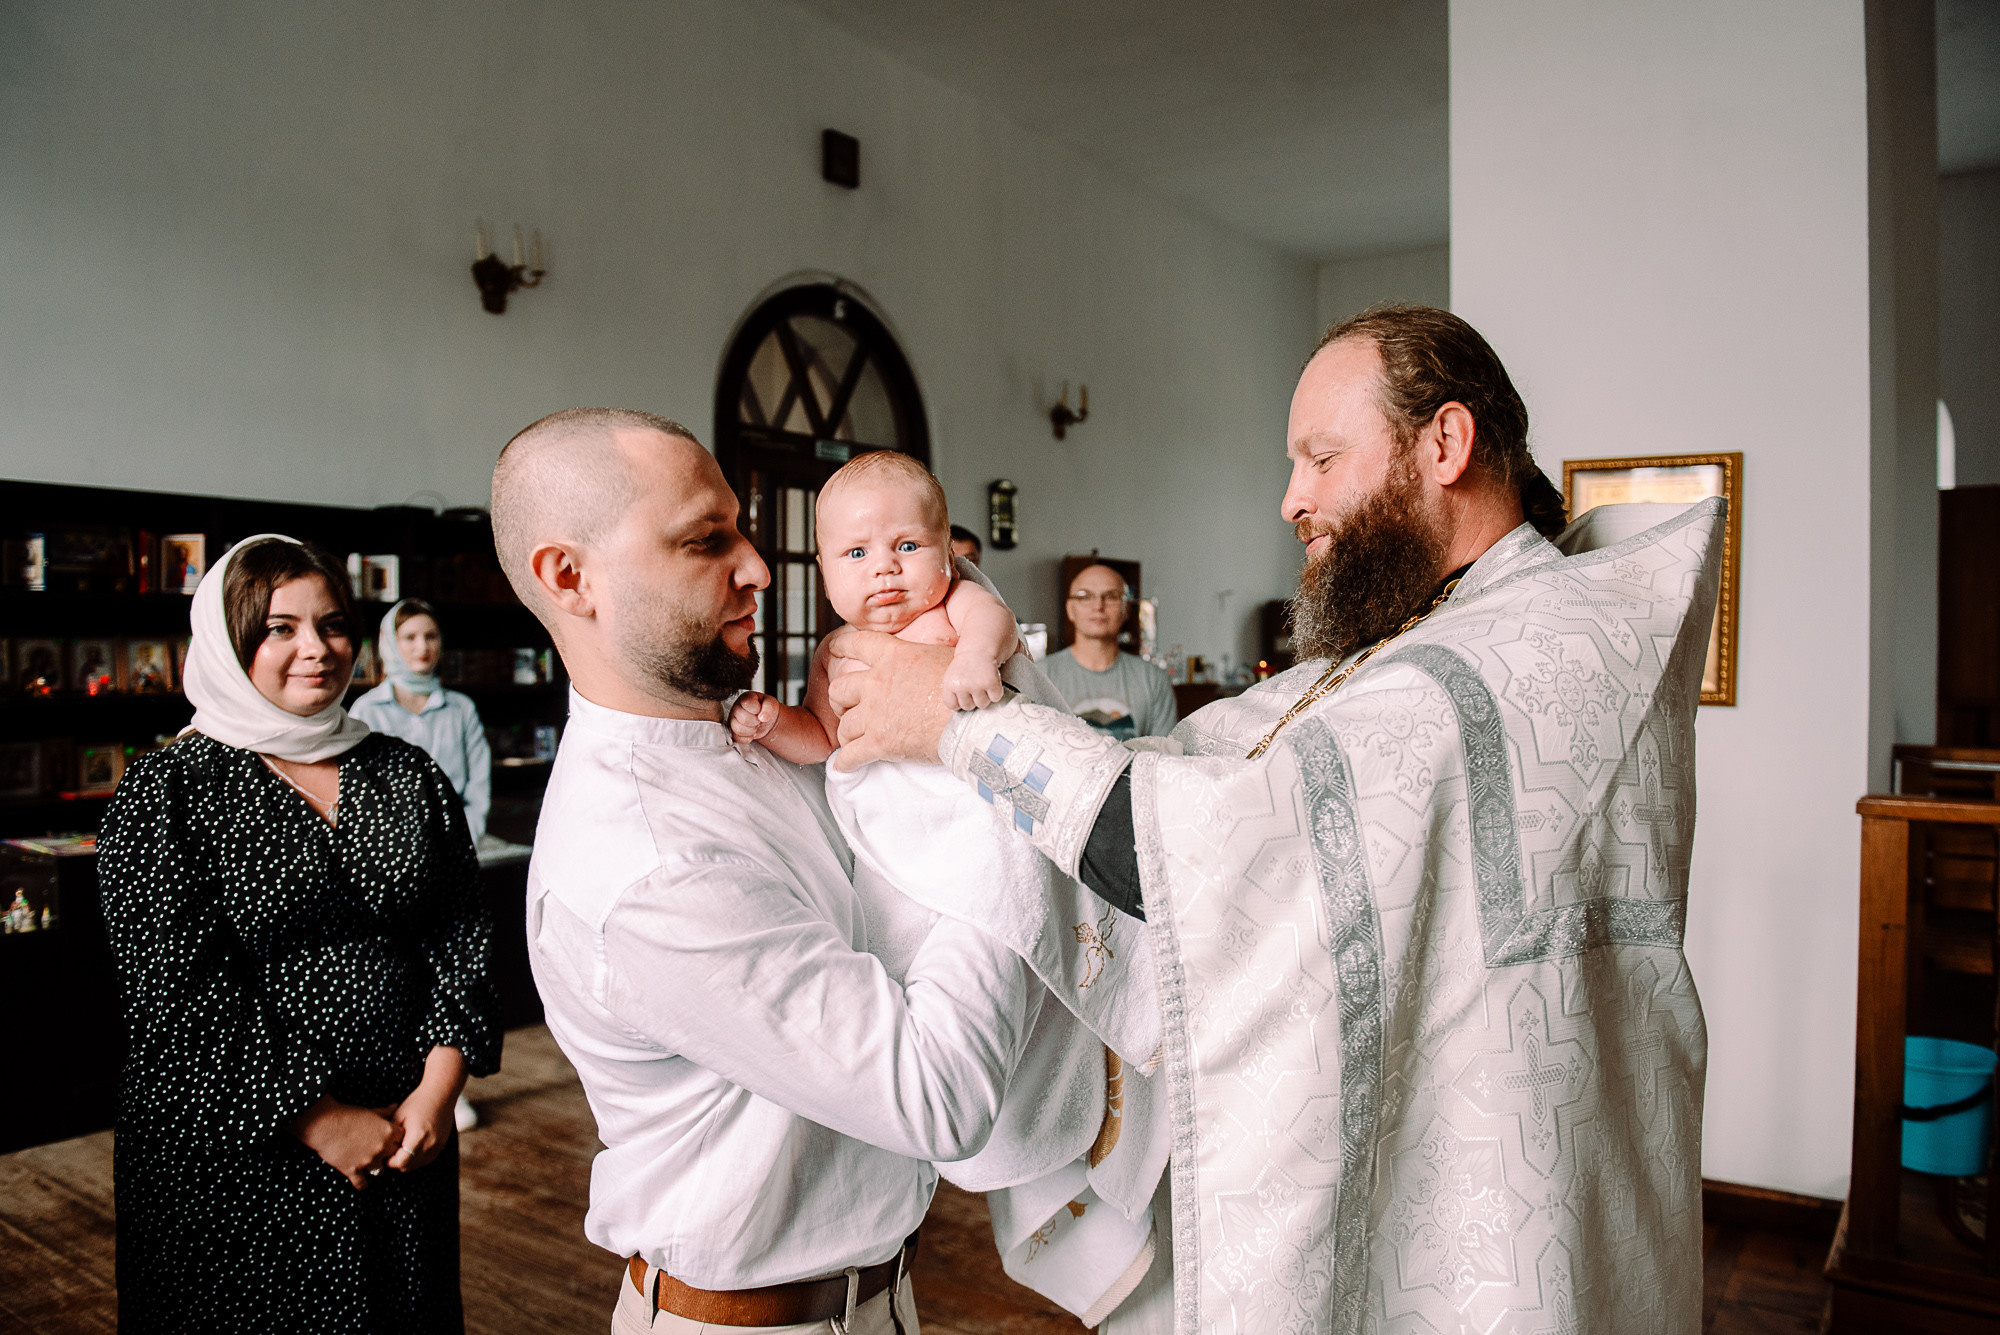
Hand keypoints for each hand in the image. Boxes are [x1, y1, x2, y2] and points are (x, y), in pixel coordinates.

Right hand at [288, 1096, 400, 1189]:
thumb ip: (385, 1112)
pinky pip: (362, 1184)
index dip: (396, 1140)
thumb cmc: (347, 1114)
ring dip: (376, 1169)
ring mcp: (367, 1160)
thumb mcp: (370, 1111)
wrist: (325, 1124)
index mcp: (388, 1132)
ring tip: (371, 1166)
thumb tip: (395, 1105)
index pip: (402, 1139)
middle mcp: (381, 1147)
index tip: (391, 1141)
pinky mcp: (353, 1170)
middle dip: (388, 1155)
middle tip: (382, 1154)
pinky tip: (361, 1181)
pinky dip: (362, 1184)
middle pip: (393, 1156)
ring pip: (380, 1172)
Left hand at [388, 1045, 466, 1171]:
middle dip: (397, 1163)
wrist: (440, 1093)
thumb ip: (390, 1136)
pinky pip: (427, 1159)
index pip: (400, 1162)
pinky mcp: (442, 1145)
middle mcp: (429, 1144)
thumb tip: (381, 1149)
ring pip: (418, 1165)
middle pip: (408, 1167)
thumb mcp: (398, 1116)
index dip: (390, 1162)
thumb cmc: (417, 1102)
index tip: (384, 1156)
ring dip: (408, 1162)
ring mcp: (437, 1146)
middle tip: (390, 1154)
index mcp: (417, 1137)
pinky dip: (418, 1158)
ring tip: (401, 1150)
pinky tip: (412, 1147)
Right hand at [728, 691, 780, 743]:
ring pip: (739, 729)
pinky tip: (752, 733)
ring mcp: (732, 720)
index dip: (756, 709)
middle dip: (755, 721)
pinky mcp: (732, 731)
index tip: (760, 710)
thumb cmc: (766, 709)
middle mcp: (736, 707)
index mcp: (745, 698)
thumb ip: (769, 707)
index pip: (747, 703)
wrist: (766, 721)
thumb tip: (763, 717)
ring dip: (752, 730)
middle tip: (759, 719)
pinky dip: (747, 738)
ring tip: (755, 725)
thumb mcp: (771, 703)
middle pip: (744, 718)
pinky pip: (737, 738)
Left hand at [824, 630, 957, 771]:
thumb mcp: (949, 659)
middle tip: (849, 708)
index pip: (858, 644)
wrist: (976, 722)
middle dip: (840, 701)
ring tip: (853, 740)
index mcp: (895, 657)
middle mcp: (879, 683)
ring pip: (843, 725)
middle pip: (839, 689)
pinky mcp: (879, 743)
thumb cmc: (970, 692)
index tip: (834, 650)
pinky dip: (845, 762)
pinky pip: (850, 755)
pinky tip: (845, 765)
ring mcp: (876, 714)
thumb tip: (932, 660)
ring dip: (847, 734)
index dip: (841, 647)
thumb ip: (926, 658)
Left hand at [940, 655, 1004, 711]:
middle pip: (968, 707)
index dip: (958, 702)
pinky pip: (995, 698)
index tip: (962, 695)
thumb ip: (952, 693)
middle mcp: (962, 685)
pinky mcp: (991, 683)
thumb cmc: (965, 666)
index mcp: (950, 683)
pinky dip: (995, 692)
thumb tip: (958, 711)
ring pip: (982, 704)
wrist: (979, 650)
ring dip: (984, 697)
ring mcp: (977, 684)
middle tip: (973, 686)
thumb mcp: (951, 677)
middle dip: (972, 699)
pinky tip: (991, 682)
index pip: (951, 705)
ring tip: (982, 684)